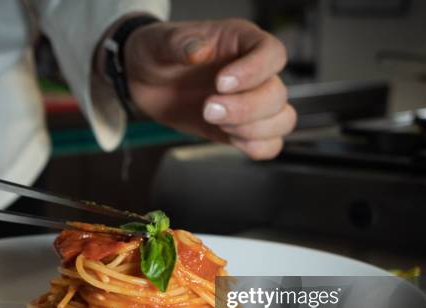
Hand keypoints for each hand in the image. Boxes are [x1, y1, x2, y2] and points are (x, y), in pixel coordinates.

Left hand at [123, 19, 295, 159]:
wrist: (144, 81)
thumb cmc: (158, 53)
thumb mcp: (160, 41)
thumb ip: (181, 43)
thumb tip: (200, 50)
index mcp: (241, 42)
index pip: (272, 54)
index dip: (254, 71)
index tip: (221, 83)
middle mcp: (253, 73)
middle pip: (277, 94)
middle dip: (244, 109)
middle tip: (207, 108)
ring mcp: (250, 102)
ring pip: (281, 120)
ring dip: (251, 130)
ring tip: (215, 121)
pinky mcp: (240, 128)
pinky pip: (270, 144)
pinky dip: (255, 147)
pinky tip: (229, 137)